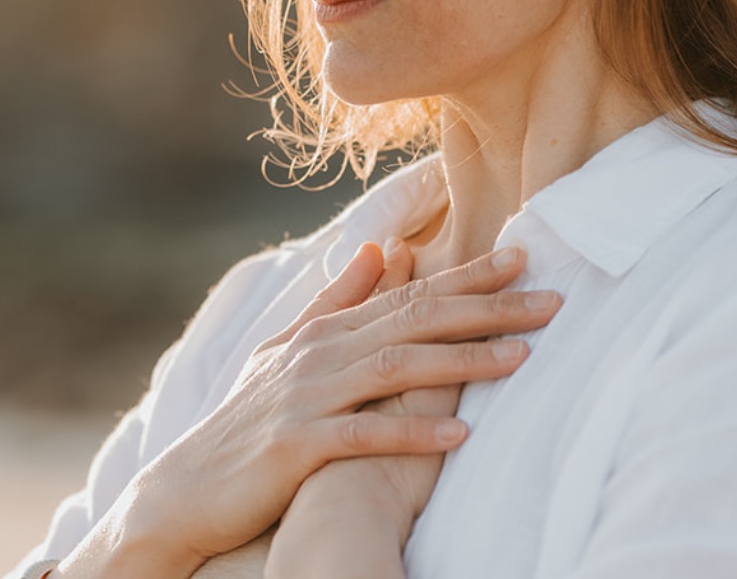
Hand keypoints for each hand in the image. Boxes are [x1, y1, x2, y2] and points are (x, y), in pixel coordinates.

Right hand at [56, 238, 561, 578]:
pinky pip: (363, 435)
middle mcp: (320, 353)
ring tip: (522, 359)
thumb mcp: (289, 350)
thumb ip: (338, 299)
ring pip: (397, 368)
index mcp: (327, 329)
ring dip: (462, 362)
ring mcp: (307, 397)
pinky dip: (412, 431)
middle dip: (487, 308)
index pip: (411, 292)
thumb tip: (382, 247)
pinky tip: (460, 433)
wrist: (185, 489)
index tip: (525, 258)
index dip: (470, 276)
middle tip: (551, 301)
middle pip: (416, 319)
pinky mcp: (296, 445)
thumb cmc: (247, 422)